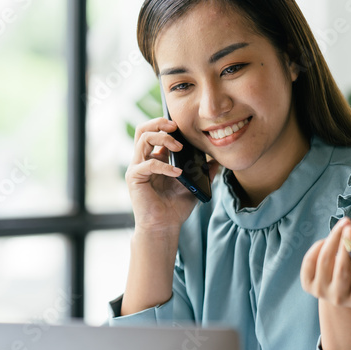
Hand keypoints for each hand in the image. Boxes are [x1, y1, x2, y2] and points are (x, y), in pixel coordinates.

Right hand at [125, 117, 219, 233]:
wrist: (165, 226)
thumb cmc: (176, 207)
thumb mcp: (194, 185)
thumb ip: (203, 172)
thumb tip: (217, 161)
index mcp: (155, 158)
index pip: (156, 132)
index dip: (167, 125)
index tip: (183, 125)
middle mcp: (143, 160)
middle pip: (144, 130)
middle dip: (159, 123)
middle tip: (176, 127)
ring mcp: (137, 168)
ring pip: (143, 139)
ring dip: (163, 138)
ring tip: (179, 146)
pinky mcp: (134, 178)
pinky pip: (148, 164)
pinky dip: (165, 166)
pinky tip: (178, 172)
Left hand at [300, 218, 350, 310]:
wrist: (339, 286)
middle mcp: (339, 298)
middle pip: (342, 270)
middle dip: (346, 247)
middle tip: (350, 228)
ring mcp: (321, 292)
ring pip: (324, 261)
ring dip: (333, 240)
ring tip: (343, 226)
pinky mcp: (307, 284)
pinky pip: (309, 262)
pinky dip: (317, 247)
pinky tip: (326, 240)